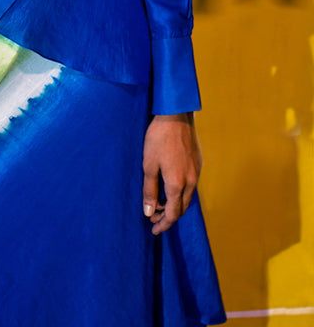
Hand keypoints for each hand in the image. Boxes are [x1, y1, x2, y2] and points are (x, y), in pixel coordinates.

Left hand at [142, 112, 201, 234]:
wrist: (176, 115)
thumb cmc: (158, 138)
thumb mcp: (148, 165)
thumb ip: (149, 190)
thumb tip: (149, 212)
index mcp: (177, 184)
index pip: (173, 214)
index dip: (163, 224)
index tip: (154, 230)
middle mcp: (191, 181)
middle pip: (182, 208)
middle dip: (168, 216)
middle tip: (153, 216)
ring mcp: (196, 172)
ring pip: (187, 197)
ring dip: (175, 204)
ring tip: (160, 202)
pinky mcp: (198, 163)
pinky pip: (191, 185)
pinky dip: (181, 192)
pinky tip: (170, 186)